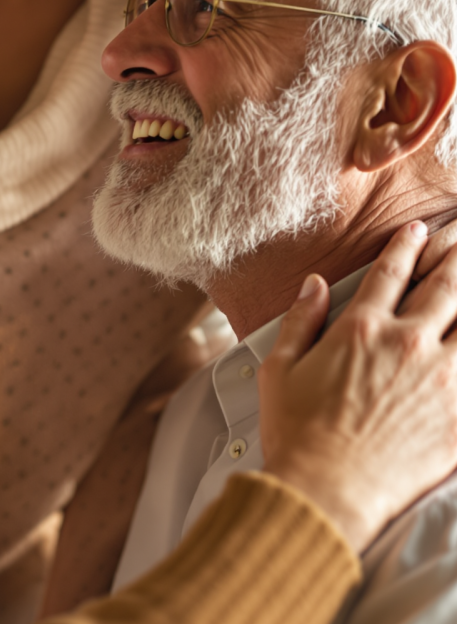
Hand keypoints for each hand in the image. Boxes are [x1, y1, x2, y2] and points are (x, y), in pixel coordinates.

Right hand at [260, 221, 456, 551]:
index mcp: (360, 328)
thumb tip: (313, 283)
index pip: (391, 272)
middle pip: (446, 287)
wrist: (326, 489)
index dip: (406, 246)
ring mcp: (442, 379)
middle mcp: (407, 344)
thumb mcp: (279, 368)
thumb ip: (300, 320)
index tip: (418, 230)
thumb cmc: (295, 431)